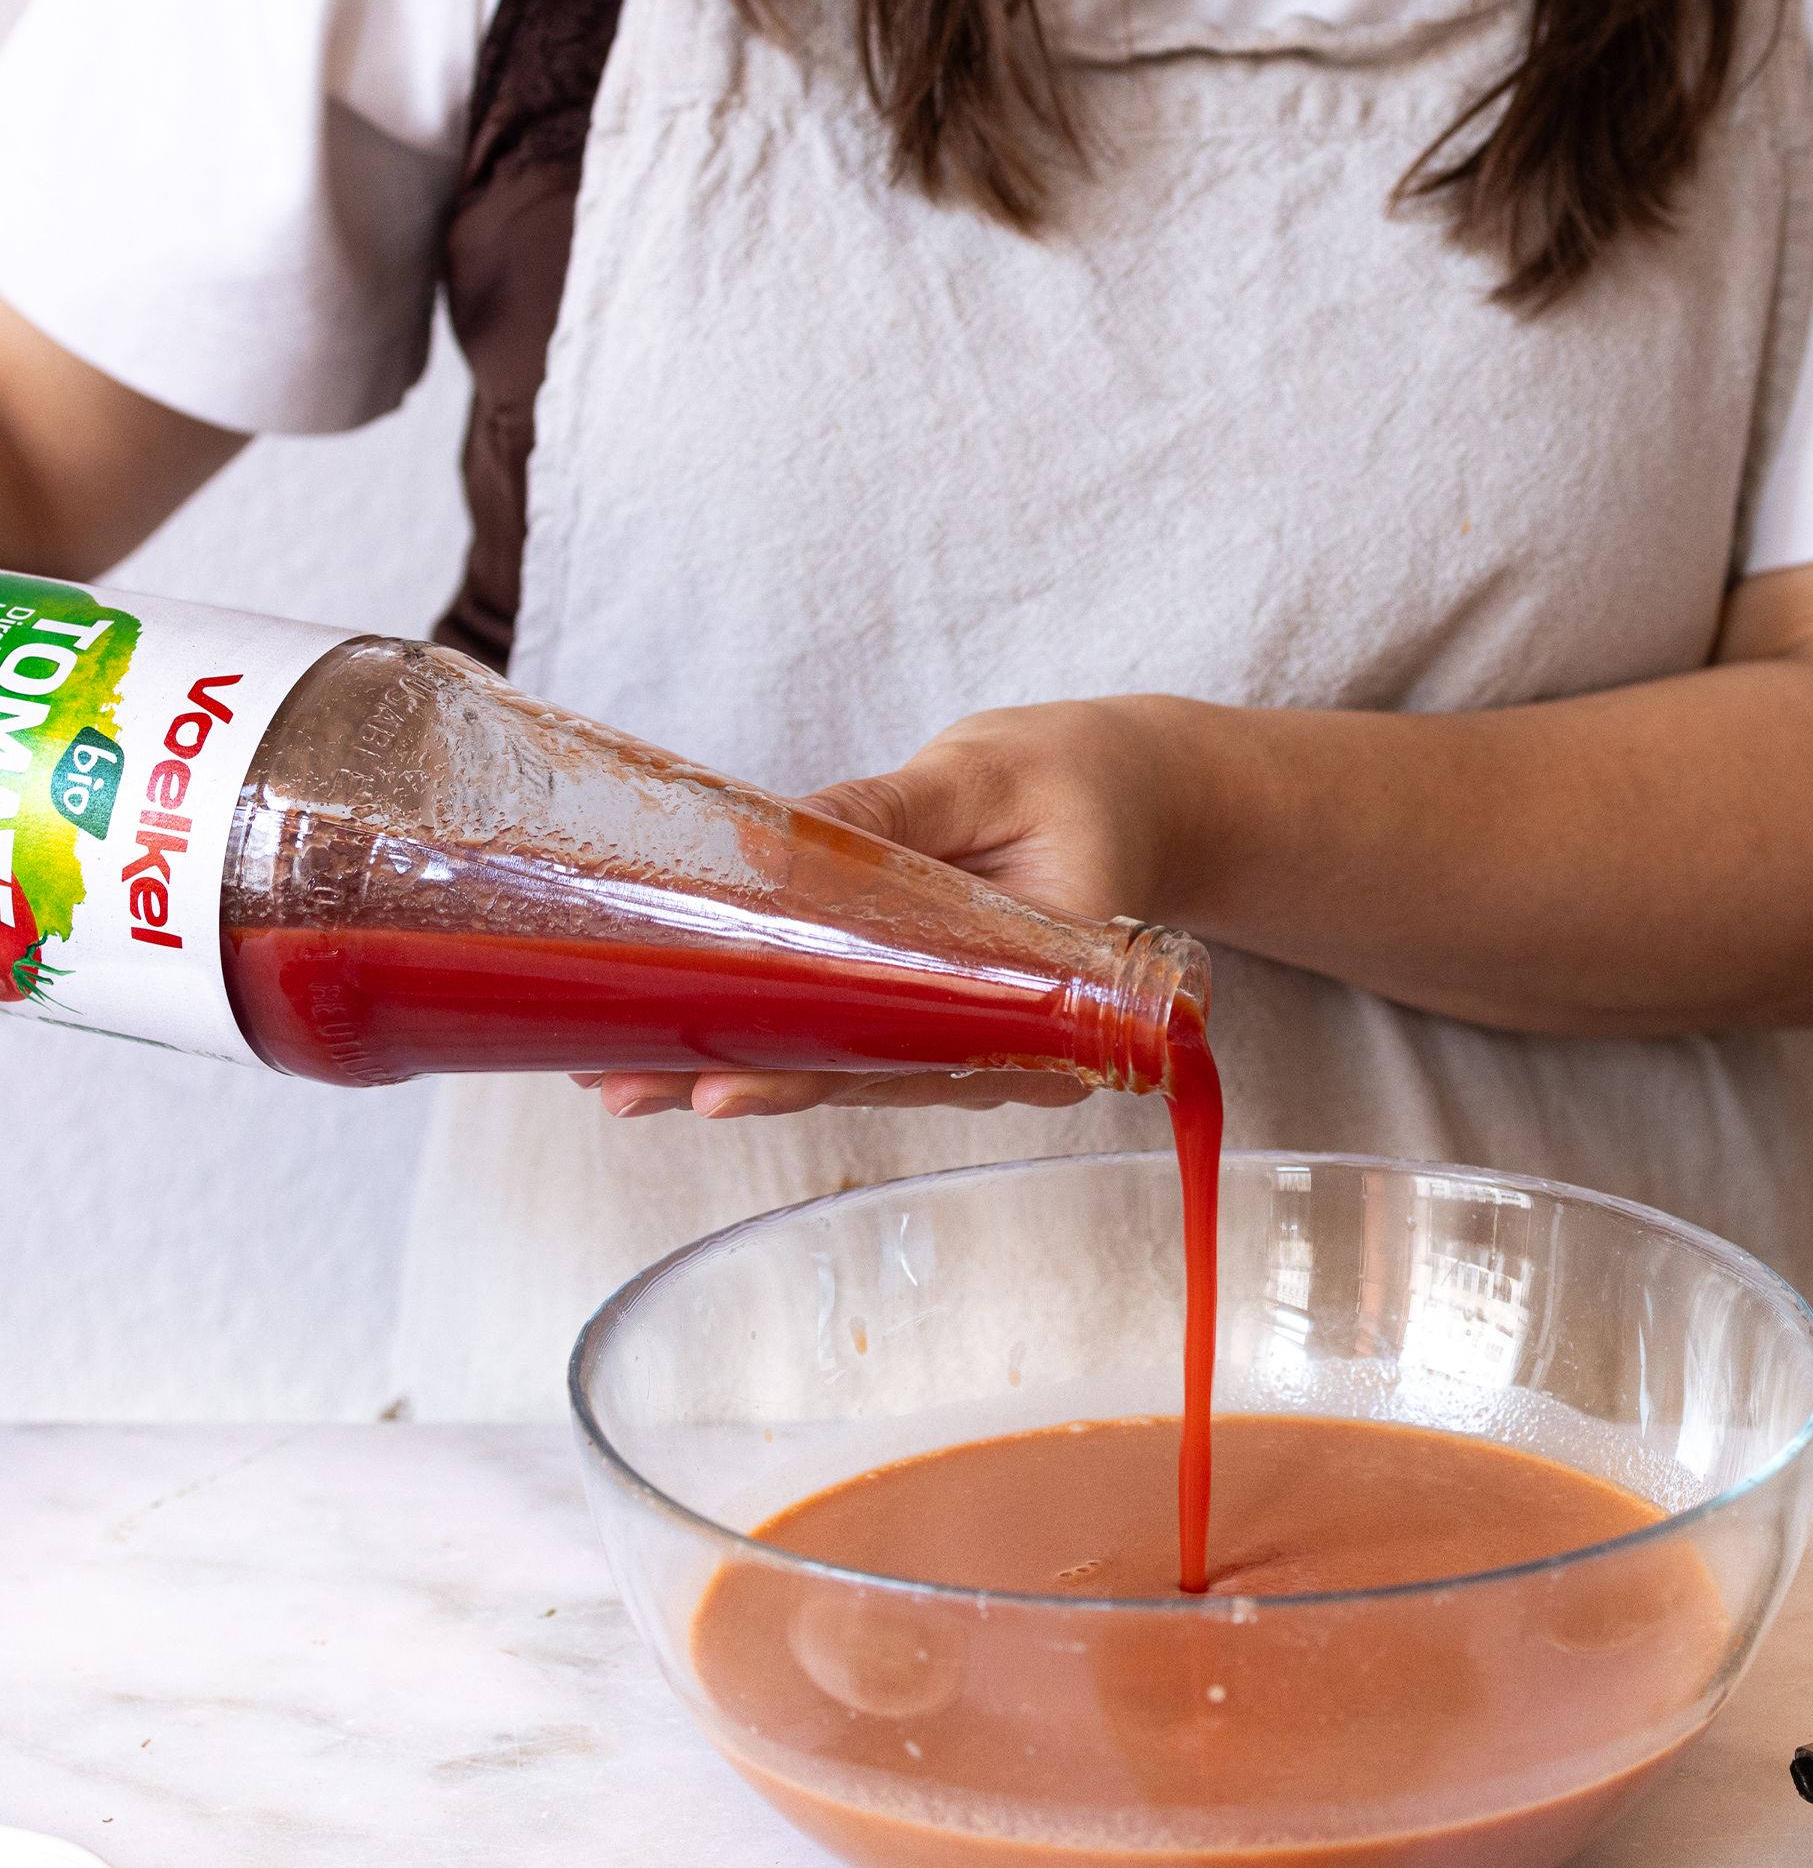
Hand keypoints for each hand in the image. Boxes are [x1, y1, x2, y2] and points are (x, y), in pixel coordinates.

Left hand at [583, 697, 1200, 1121]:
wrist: (1140, 796)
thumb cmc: (1078, 782)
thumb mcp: (986, 776)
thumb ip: (886, 810)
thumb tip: (765, 845)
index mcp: (1051, 998)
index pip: (915, 1053)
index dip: (813, 1073)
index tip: (720, 1088)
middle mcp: (1014, 1043)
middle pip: (866, 1078)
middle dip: (743, 1083)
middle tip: (623, 1090)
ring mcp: (977, 1038)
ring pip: (853, 1072)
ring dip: (740, 1072)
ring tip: (618, 1079)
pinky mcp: (942, 1016)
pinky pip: (860, 1042)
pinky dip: (775, 1041)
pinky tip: (681, 1043)